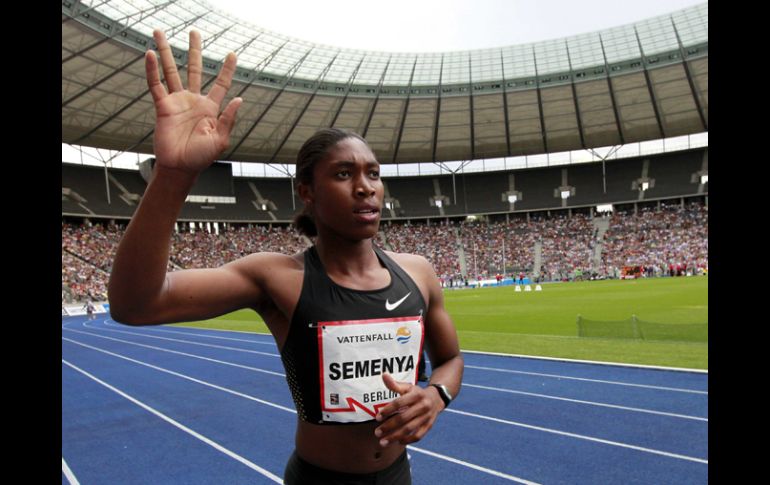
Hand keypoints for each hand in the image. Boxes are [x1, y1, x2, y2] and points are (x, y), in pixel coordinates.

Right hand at [146, 29, 242, 173]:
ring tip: (160, 32)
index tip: (232, 54)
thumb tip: (239, 99)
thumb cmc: (201, 158)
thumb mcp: (221, 140)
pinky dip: (152, 69)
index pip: (221, 83)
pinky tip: (149, 54)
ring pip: (171, 71)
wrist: (180, 168)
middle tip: (195, 32)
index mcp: (211, 108)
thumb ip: (228, 119)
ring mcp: (177, 102)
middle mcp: (194, 100)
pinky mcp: (162, 107)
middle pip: (194, 69)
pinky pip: (156, 84)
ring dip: (166, 52)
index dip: (227, 69)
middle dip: (195, 50)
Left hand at [373, 373, 444, 446]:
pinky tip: (398, 442)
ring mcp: (426, 417)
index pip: (399, 403)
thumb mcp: (408, 387)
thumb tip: (383, 375)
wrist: (436, 398)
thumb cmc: (417, 393)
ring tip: (383, 442)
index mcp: (416, 395)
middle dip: (389, 426)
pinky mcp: (429, 426)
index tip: (377, 417)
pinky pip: (418, 435)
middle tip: (377, 432)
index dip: (388, 410)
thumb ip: (395, 384)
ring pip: (410, 429)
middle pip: (403, 418)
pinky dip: (408, 440)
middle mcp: (422, 406)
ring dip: (395, 437)